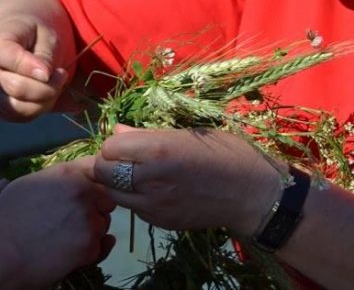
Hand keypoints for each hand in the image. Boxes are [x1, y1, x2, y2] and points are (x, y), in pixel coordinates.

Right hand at [0, 15, 73, 121]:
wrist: (15, 39)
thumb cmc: (35, 35)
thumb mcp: (47, 35)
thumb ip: (45, 55)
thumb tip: (47, 78)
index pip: (4, 55)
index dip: (28, 66)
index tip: (49, 71)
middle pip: (16, 88)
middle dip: (47, 86)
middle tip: (62, 74)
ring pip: (18, 109)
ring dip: (46, 101)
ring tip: (56, 84)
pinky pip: (21, 117)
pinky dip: (40, 109)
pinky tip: (49, 94)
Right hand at [0, 158, 115, 287]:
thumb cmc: (4, 219)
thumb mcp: (28, 184)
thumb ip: (57, 179)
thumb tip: (74, 180)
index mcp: (67, 174)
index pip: (97, 168)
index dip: (95, 181)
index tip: (90, 191)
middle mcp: (84, 192)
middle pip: (106, 199)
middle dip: (95, 209)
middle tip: (69, 221)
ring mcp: (89, 219)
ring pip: (102, 224)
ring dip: (90, 231)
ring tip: (62, 238)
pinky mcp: (89, 245)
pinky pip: (99, 247)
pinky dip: (87, 251)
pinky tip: (67, 253)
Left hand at [93, 126, 283, 235]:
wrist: (251, 193)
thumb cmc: (226, 152)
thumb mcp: (190, 133)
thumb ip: (148, 135)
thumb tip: (117, 131)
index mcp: (157, 150)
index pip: (108, 147)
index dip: (116, 143)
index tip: (131, 142)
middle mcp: (149, 180)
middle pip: (102, 172)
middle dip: (110, 163)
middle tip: (130, 159)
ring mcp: (152, 206)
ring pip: (113, 194)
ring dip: (119, 183)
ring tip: (142, 175)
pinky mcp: (159, 222)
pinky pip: (134, 208)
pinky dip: (137, 198)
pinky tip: (158, 191)